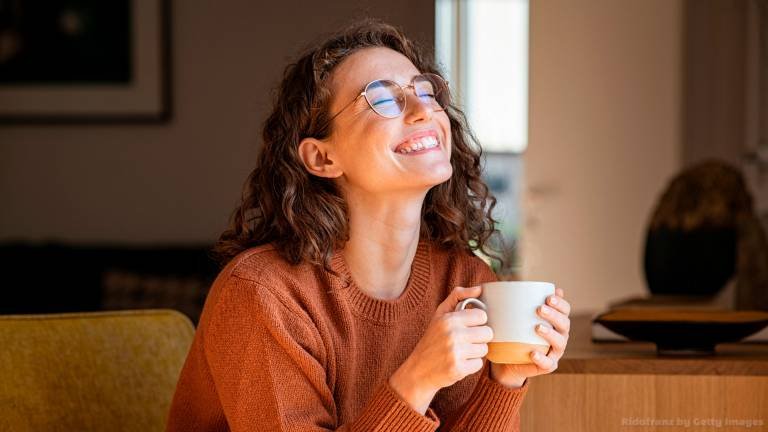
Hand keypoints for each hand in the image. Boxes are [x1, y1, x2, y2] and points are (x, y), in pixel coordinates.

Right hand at [389, 285, 492, 413]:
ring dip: (475, 352)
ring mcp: (455, 352)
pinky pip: (479, 364)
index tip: (468, 327)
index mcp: (449, 319)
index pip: (482, 316)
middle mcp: (452, 334)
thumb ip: (458, 296)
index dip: (477, 322)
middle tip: (465, 341)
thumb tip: (479, 288)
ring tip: (460, 352)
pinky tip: (459, 363)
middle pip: (487, 333)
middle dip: (479, 338)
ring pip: (484, 349)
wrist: (417, 370)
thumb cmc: (432, 340)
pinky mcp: (458, 369)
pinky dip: (471, 365)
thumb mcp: (440, 314)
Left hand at [490, 288, 570, 386]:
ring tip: (537, 327)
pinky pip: (548, 363)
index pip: (565, 310)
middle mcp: (559, 335)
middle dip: (554, 315)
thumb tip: (503, 285)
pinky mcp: (547, 366)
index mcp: (555, 321)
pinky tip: (533, 353)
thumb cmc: (513, 333)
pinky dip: (542, 358)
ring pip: (560, 342)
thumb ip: (513, 302)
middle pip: (564, 324)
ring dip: (550, 334)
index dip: (560, 303)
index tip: (548, 297)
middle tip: (539, 309)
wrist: (508, 360)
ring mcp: (555, 352)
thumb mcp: (513, 316)